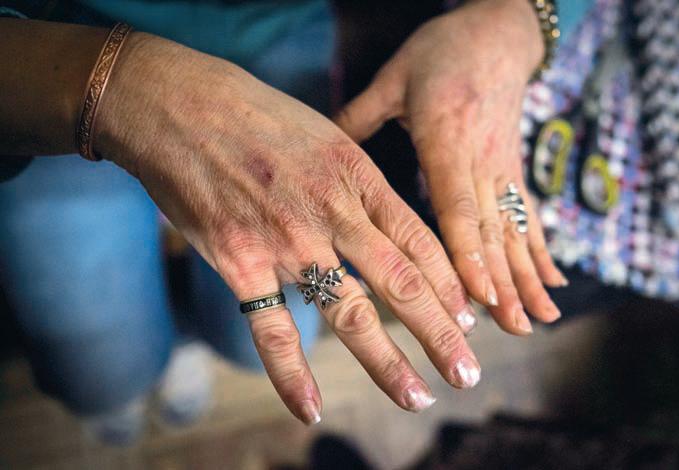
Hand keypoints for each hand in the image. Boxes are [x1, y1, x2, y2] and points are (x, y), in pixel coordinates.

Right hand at [94, 33, 481, 423]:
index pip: (420, 242)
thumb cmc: (256, 115)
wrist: (180, 105)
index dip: (450, 285)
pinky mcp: (241, 262)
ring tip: (417, 397)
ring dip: (388, 363)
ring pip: (350, 313)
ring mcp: (288, 241)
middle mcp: (332, 212)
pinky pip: (272, 329)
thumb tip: (386, 220)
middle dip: (441, 333)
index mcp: (358, 176)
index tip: (470, 317)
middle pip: (401, 284)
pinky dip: (291, 374)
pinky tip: (311, 410)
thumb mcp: (326, 134)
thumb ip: (357, 180)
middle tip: (468, 373)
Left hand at [335, 0, 567, 335]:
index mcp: (447, 142)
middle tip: (510, 329)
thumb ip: (360, 115)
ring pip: (515, 231)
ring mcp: (503, 169)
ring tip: (537, 322)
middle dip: (502, 283)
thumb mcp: (396, 77)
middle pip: (492, 231)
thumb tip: (320, 147)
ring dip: (527, 279)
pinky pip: (530, 217)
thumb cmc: (442, 52)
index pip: (458, 208)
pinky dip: (542, 253)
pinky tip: (552, 286)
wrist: (498, 33)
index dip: (468, 254)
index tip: (476, 296)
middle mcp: (481, 163)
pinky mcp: (514, 170)